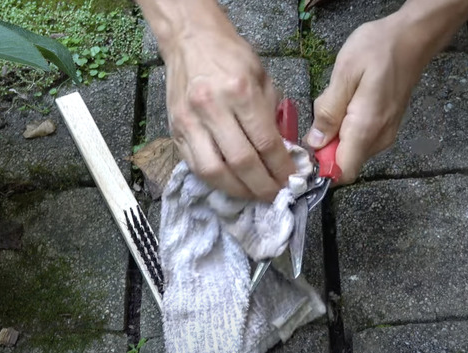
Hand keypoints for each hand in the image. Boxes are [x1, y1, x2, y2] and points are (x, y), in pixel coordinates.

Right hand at [140, 0, 295, 200]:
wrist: (190, 40)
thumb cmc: (231, 57)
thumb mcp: (263, 78)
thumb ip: (273, 115)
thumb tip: (283, 153)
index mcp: (240, 92)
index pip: (265, 142)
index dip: (281, 168)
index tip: (292, 180)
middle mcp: (212, 108)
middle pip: (241, 162)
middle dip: (263, 186)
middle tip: (276, 195)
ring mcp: (190, 122)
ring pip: (214, 171)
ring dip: (238, 191)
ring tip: (254, 195)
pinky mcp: (175, 130)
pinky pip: (195, 166)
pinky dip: (216, 181)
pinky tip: (231, 184)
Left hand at [304, 0, 467, 184]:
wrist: (412, 39)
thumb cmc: (377, 49)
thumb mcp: (344, 73)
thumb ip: (328, 111)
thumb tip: (315, 143)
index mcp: (366, 128)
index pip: (344, 172)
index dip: (322, 167)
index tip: (309, 146)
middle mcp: (378, 139)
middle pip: (344, 162)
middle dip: (325, 144)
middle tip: (325, 107)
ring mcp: (385, 135)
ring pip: (351, 150)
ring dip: (335, 133)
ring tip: (339, 98)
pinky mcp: (386, 129)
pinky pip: (359, 139)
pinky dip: (346, 127)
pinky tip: (348, 101)